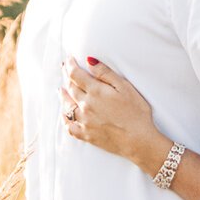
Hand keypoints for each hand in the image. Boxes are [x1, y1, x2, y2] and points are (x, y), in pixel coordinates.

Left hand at [61, 57, 164, 174]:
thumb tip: (89, 60)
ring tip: (61, 90)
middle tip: (65, 69)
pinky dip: (64, 118)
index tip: (69, 59)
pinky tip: (64, 114)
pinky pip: (69, 126)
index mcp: (95, 92)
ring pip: (67, 105)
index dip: (70, 65)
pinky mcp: (86, 135)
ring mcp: (84, 121)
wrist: (138, 140)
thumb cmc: (136, 112)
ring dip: (63, 96)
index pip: (76, 75)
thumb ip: (105, 73)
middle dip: (66, 77)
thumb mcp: (125, 87)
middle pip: (70, 88)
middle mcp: (86, 106)